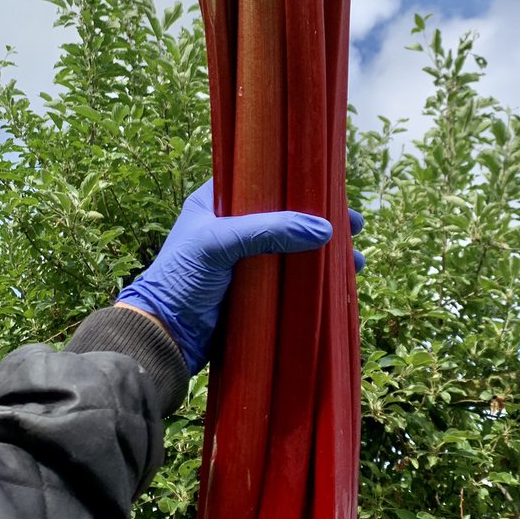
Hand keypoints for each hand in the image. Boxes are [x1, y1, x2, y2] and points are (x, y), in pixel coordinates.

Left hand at [118, 180, 363, 373]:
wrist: (164, 335)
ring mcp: (244, 263)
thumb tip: (325, 230)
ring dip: (324, 255)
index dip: (298, 185)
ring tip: (356, 263)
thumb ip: (268, 230)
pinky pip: (290, 280)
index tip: (331, 191)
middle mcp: (232, 230)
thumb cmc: (181, 279)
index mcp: (217, 204)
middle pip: (288, 218)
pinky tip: (338, 285)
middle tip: (355, 227)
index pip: (264, 183)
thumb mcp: (220, 243)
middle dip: (322, 223)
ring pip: (293, 250)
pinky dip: (314, 281)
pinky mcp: (253, 292)